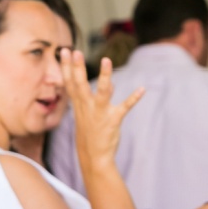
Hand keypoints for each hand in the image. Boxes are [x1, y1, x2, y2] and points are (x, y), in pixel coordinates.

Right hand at [59, 49, 143, 166]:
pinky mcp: (113, 120)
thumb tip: (108, 83)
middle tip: (75, 51)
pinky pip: (125, 107)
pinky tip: (142, 90)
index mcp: (79, 106)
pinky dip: (134, 98)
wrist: (94, 157)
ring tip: (106, 60)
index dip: (66, 67)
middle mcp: (87, 107)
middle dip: (77, 68)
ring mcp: (100, 113)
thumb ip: (93, 97)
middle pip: (80, 84)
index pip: (70, 83)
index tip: (65, 51)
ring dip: (105, 77)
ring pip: (102, 92)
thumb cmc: (90, 134)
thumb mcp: (86, 114)